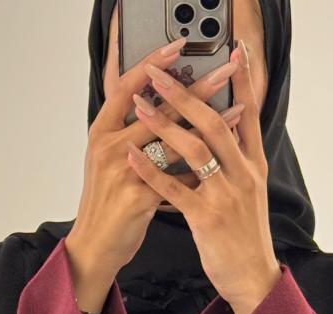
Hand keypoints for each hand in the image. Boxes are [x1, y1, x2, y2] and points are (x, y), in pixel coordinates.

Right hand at [66, 37, 245, 277]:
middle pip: (157, 110)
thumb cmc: (108, 204)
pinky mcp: (137, 198)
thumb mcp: (109, 161)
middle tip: (223, 70)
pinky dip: (203, 166)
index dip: (151, 64)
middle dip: (195, 89)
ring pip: (173, 142)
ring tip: (237, 109)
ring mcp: (122, 173)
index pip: (125, 86)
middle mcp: (108, 148)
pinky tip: (226, 157)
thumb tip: (152, 104)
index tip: (177, 47)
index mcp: (100, 133)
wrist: (95, 247)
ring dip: (210, 125)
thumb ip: (127, 133)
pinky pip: (178, 179)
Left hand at [126, 39, 281, 313]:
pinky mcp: (206, 218)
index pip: (249, 114)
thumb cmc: (246, 237)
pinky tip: (133, 156)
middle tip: (159, 75)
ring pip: (194, 151)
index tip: (231, 54)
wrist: (253, 278)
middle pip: (214, 124)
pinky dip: (151, 170)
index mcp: (254, 166)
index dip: (240, 82)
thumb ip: (238, 161)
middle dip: (185, 95)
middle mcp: (243, 175)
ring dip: (163, 124)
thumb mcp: (250, 193)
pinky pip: (173, 188)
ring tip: (140, 106)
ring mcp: (225, 196)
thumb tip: (226, 132)